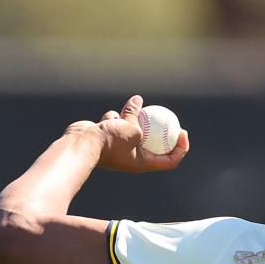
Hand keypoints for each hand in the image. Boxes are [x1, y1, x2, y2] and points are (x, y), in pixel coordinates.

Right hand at [66, 95, 189, 174]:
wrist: (82, 144)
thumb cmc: (108, 141)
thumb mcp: (130, 129)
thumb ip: (137, 116)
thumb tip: (139, 100)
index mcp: (143, 163)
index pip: (169, 160)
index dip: (180, 148)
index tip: (183, 132)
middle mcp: (133, 157)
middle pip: (154, 144)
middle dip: (160, 130)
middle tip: (169, 116)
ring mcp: (121, 146)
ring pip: (133, 127)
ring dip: (129, 119)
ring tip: (122, 118)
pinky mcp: (109, 136)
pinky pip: (118, 122)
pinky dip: (114, 118)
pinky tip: (107, 119)